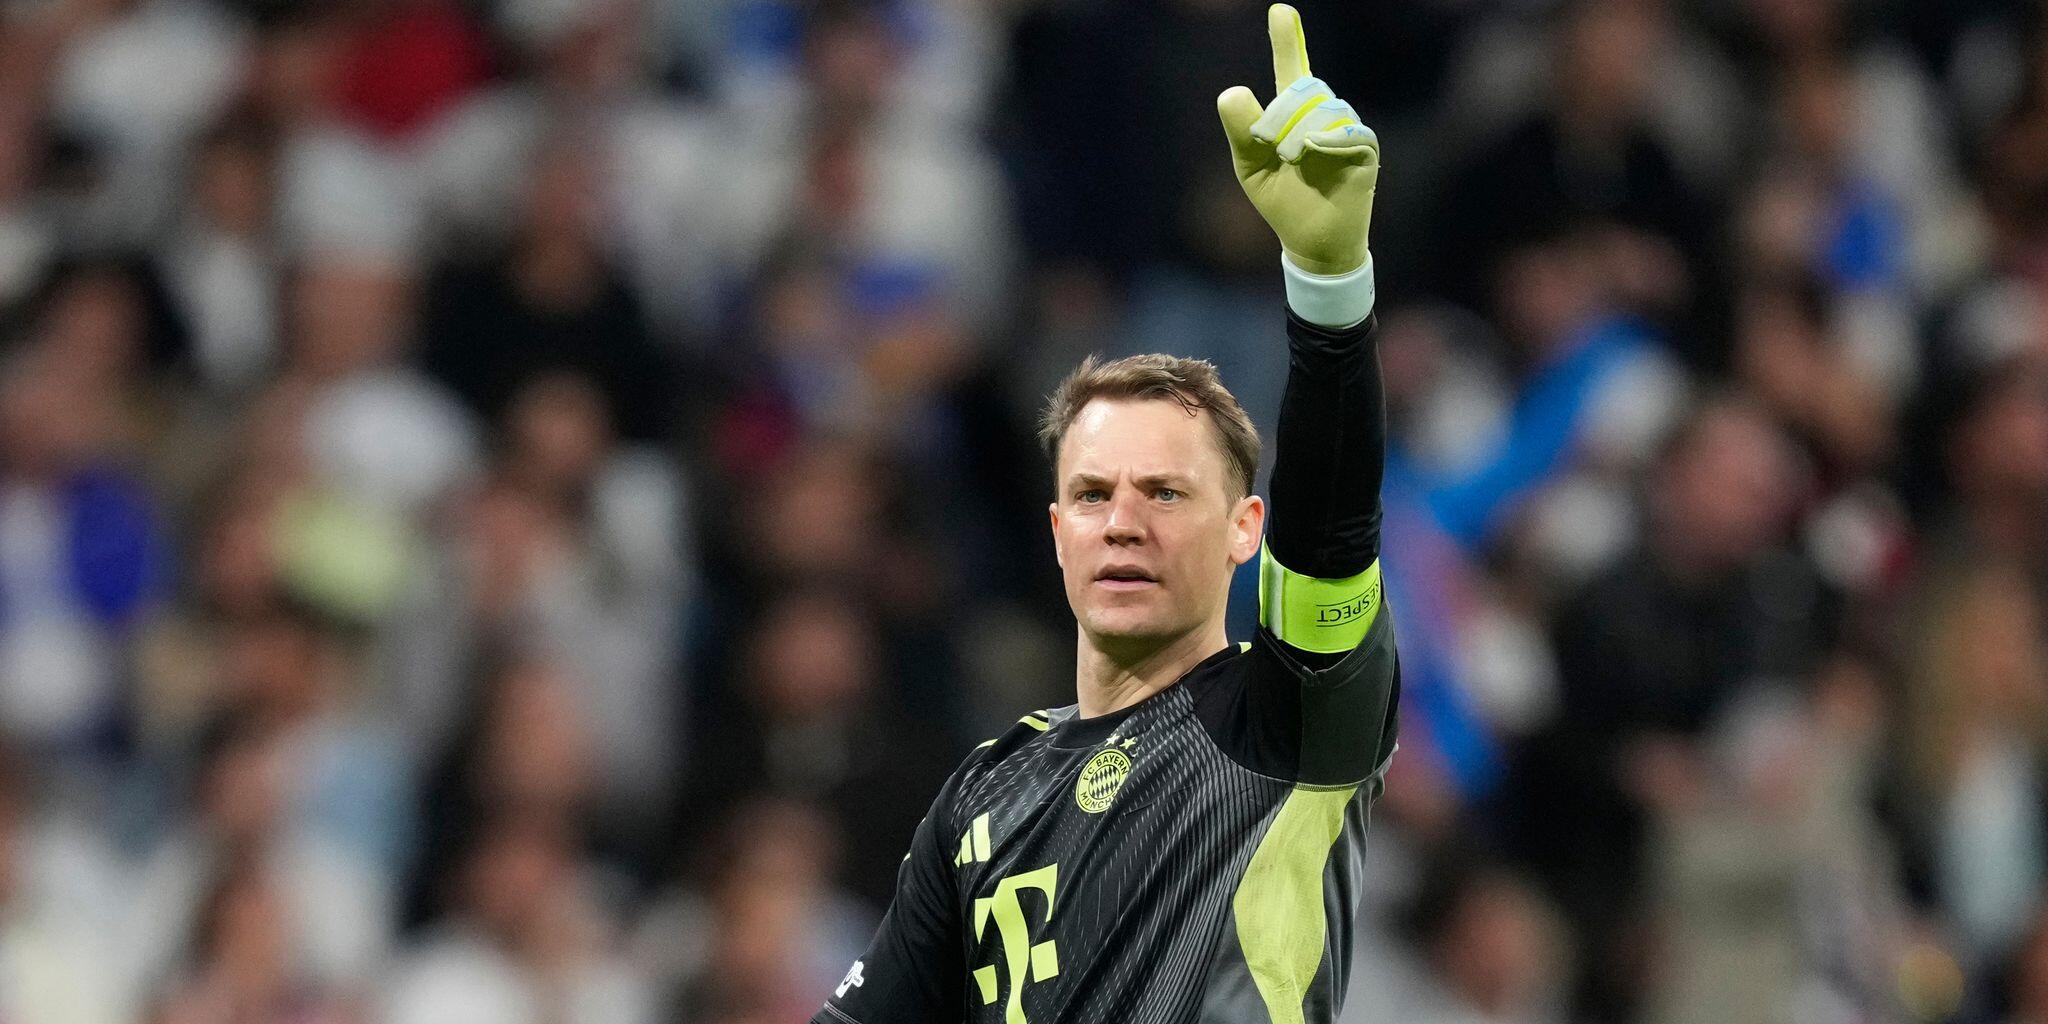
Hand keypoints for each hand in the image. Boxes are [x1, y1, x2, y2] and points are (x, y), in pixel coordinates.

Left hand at [1217, 4, 1378, 276]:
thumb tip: (1232, 91)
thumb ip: (1241, 130)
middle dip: (1281, 117)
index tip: (1280, 11)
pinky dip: (1324, 143)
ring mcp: (1346, 129)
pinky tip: (1314, 157)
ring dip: (1299, 136)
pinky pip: (1345, 131)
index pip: (1292, 70)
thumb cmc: (1282, 201)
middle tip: (1276, 149)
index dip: (1287, 40)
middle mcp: (1323, 115)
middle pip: (1301, 90)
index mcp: (1293, 116)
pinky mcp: (1365, 149)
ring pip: (1321, 109)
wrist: (1311, 241)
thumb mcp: (1251, 167)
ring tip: (1296, 163)